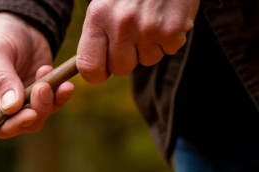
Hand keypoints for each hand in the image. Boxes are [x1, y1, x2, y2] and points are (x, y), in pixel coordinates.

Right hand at [0, 13, 74, 137]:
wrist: (19, 21)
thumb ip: (2, 80)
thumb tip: (10, 108)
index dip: (11, 125)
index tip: (29, 114)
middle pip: (19, 124)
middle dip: (35, 109)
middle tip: (43, 86)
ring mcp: (21, 101)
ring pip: (37, 117)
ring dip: (48, 101)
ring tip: (48, 73)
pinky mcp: (38, 93)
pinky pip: (51, 104)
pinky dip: (59, 96)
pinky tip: (64, 84)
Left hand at [77, 0, 199, 82]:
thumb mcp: (104, 5)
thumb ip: (96, 36)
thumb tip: (91, 71)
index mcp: (97, 17)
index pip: (89, 67)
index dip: (96, 74)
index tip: (102, 70)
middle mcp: (121, 24)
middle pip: (120, 69)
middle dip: (126, 58)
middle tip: (132, 37)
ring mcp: (148, 28)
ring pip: (147, 61)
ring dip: (149, 47)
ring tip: (150, 21)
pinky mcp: (173, 29)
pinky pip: (169, 50)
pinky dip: (170, 39)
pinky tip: (166, 18)